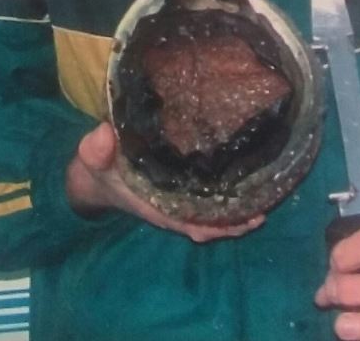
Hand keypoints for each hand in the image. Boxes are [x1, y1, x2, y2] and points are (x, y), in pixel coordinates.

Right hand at [65, 121, 263, 241]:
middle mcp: (170, 206)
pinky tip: (247, 183)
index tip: (239, 221)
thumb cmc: (101, 166)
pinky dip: (225, 197)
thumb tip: (105, 133)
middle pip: (206, 223)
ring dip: (234, 211)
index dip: (212, 225)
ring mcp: (177, 198)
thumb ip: (97, 148)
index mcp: (155, 204)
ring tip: (264, 202)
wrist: (97, 172)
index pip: (187, 222)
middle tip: (261, 212)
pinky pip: (206, 198)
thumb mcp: (94, 156)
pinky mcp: (180, 187)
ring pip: (210, 212)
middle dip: (232, 221)